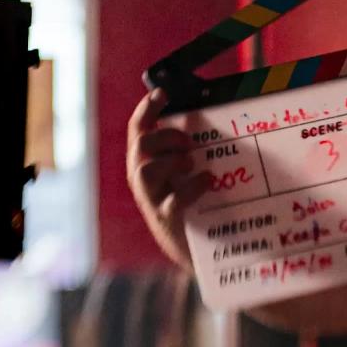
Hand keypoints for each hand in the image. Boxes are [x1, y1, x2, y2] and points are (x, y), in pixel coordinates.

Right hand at [127, 87, 211, 267]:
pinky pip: (172, 200)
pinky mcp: (167, 222)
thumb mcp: (189, 175)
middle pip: (140, 146)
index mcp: (147, 165)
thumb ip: (190, 152)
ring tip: (191, 163)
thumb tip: (208, 122)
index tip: (162, 93)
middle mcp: (143, 182)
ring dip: (171, 161)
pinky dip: (192, 186)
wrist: (202, 253)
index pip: (138, 131)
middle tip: (189, 143)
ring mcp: (152, 202)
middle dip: (165, 136)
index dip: (147, 109)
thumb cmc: (199, 208)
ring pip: (144, 172)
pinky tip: (208, 180)